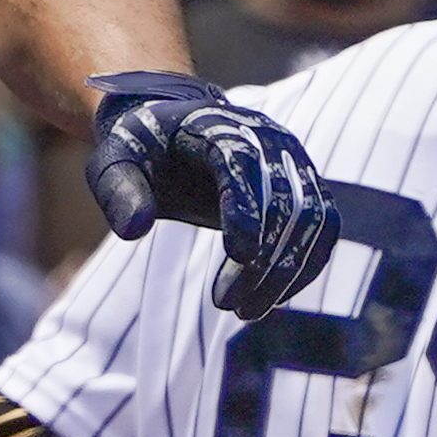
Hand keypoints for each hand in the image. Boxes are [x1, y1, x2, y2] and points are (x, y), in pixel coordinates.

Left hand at [86, 72, 338, 318]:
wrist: (175, 130)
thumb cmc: (143, 150)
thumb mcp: (113, 162)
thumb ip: (118, 190)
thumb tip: (134, 230)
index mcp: (218, 125)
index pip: (242, 164)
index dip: (246, 209)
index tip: (239, 257)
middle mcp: (268, 138)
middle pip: (284, 200)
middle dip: (262, 259)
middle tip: (225, 303)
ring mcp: (293, 161)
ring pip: (312, 219)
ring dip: (286, 271)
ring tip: (245, 311)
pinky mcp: (305, 185)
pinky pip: (323, 228)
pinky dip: (305, 266)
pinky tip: (271, 299)